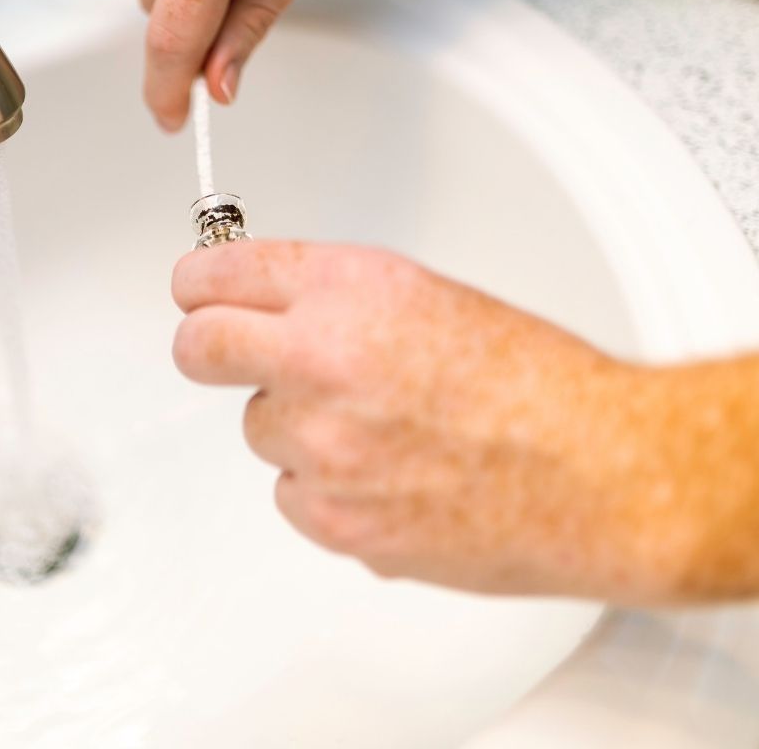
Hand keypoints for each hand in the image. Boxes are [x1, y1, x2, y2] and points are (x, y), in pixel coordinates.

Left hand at [171, 240, 758, 601]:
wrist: (596, 471)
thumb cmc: (534, 381)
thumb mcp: (423, 295)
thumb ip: (334, 297)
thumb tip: (272, 305)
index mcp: (346, 288)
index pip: (213, 274)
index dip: (199, 283)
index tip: (196, 291)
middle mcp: (319, 358)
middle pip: (197, 347)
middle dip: (207, 346)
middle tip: (229, 352)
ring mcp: (320, 443)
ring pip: (256, 427)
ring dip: (294, 425)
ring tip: (374, 428)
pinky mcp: (332, 518)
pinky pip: (290, 492)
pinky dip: (322, 486)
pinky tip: (385, 475)